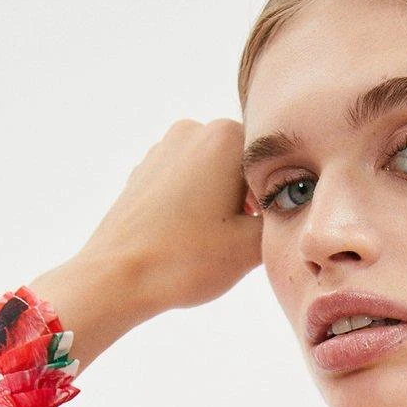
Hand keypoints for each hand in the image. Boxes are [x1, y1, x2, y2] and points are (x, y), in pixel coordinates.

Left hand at [74, 117, 262, 318]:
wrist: (117, 277)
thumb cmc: (185, 260)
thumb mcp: (252, 247)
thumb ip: (281, 221)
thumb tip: (288, 212)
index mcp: (226, 136)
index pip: (274, 163)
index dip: (275, 201)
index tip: (263, 231)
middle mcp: (193, 130)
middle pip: (241, 167)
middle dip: (247, 201)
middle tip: (240, 241)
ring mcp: (164, 149)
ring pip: (213, 177)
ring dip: (221, 206)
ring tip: (212, 244)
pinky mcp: (145, 172)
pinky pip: (186, 187)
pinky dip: (194, 209)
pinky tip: (188, 240)